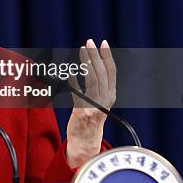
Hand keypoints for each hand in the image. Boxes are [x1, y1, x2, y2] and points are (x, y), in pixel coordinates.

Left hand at [66, 39, 115, 167]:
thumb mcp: (100, 100)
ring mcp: (94, 105)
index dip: (107, 56)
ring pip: (92, 79)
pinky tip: (70, 71)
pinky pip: (78, 92)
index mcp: (111, 95)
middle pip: (101, 73)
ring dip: (86, 63)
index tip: (102, 43)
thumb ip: (99, 85)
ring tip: (82, 50)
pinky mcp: (82, 111)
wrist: (86, 140)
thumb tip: (93, 63)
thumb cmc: (91, 117)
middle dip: (95, 56)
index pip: (111, 71)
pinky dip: (74, 81)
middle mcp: (105, 99)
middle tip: (89, 42)